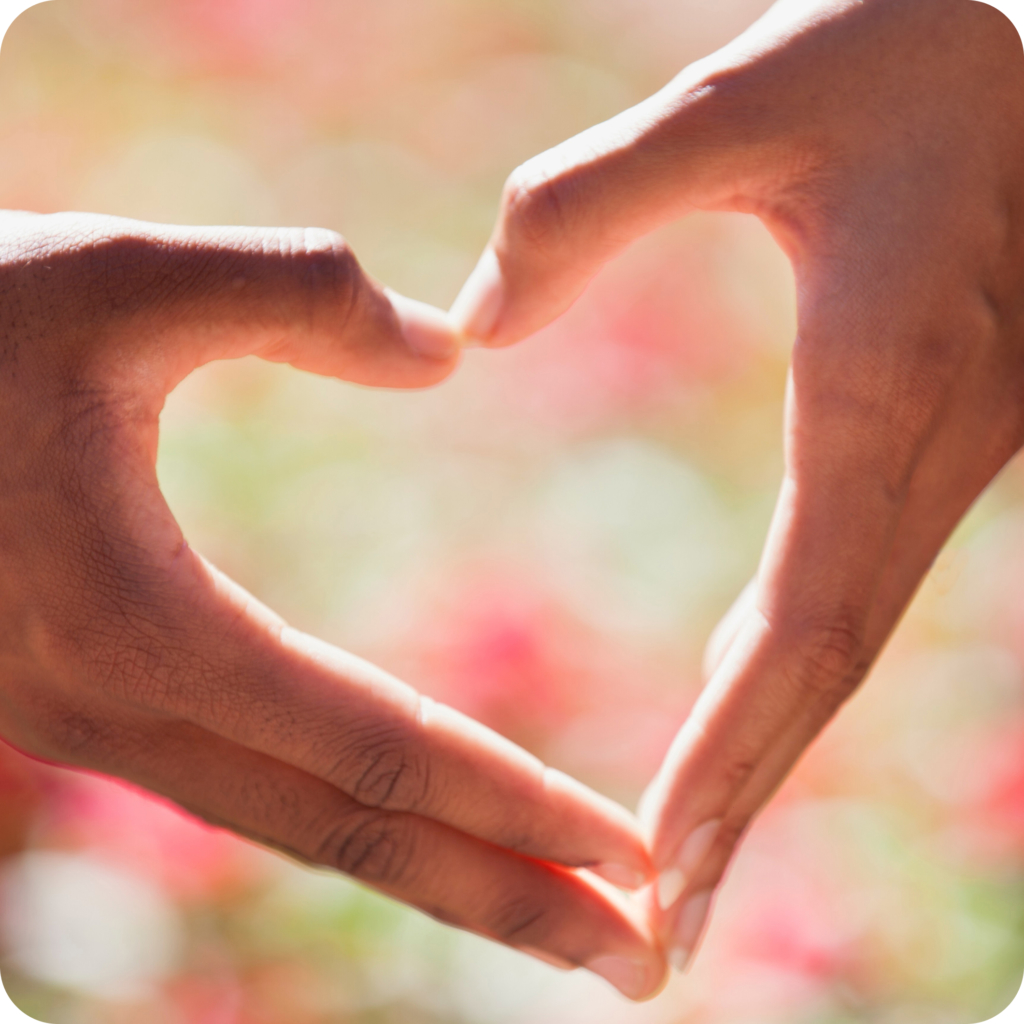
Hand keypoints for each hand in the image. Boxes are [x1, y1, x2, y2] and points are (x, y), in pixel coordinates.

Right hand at [0, 210, 666, 998]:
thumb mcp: (116, 277)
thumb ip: (294, 294)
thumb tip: (448, 348)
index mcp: (145, 629)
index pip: (381, 751)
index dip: (515, 806)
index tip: (628, 859)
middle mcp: (120, 713)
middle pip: (356, 841)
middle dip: (509, 905)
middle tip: (643, 962)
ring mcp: (91, 729)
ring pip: (301, 827)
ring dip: (439, 873)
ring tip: (559, 914)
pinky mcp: (81, 705)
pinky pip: (247, 786)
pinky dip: (350, 816)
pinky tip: (412, 815)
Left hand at [449, 0, 1023, 969]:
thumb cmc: (919, 49)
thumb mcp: (749, 100)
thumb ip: (595, 201)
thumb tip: (471, 326)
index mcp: (882, 387)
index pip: (804, 622)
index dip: (736, 747)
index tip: (660, 858)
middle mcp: (922, 448)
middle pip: (827, 669)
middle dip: (750, 797)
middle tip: (665, 927)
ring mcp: (939, 448)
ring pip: (845, 636)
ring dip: (770, 746)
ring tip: (689, 848)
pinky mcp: (928, 426)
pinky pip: (854, 576)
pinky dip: (792, 660)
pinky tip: (741, 687)